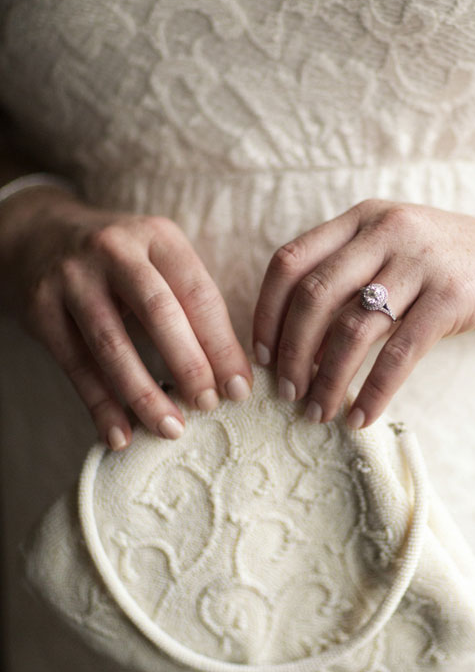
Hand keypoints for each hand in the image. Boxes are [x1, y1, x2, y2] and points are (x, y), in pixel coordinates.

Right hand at [1, 188, 251, 447]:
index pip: (198, 293)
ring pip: (113, 344)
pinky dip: (100, 406)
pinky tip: (121, 435)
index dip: (222, 344)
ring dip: (145, 394)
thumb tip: (232, 373)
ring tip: (171, 429)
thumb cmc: (120, 262)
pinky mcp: (41, 308)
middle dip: (189, 364)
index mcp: (157, 236)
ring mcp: (73, 278)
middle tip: (208, 405)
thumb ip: (190, 303)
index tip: (240, 388)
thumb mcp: (157, 259)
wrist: (38, 237)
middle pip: (159, 312)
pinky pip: (76, 365)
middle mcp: (114, 250)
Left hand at [252, 199, 474, 427]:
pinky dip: (374, 391)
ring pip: (353, 328)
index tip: (261, 357)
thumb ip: (353, 272)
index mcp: (364, 217)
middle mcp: (387, 230)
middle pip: (313, 296)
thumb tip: (292, 338)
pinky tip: (362, 417)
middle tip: (286, 394)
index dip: (266, 313)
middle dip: (291, 353)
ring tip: (317, 413)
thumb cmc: (458, 264)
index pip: (290, 261)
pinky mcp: (455, 296)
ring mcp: (423, 260)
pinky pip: (399, 352)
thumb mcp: (401, 248)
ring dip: (327, 379)